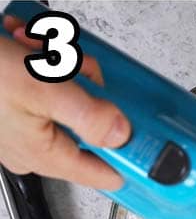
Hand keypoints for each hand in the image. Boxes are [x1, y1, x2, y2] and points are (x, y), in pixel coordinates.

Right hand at [0, 16, 126, 189]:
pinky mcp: (16, 103)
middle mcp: (33, 146)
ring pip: (70, 94)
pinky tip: (25, 45)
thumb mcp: (47, 92)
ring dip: (61, 66)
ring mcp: (24, 125)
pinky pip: (47, 82)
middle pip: (90, 120)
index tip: (157, 149)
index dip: (130, 158)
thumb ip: (90, 116)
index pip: (101, 173)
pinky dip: (42, 60)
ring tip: (37, 50)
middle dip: (85, 84)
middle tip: (68, 64)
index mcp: (43, 154)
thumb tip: (123, 135)